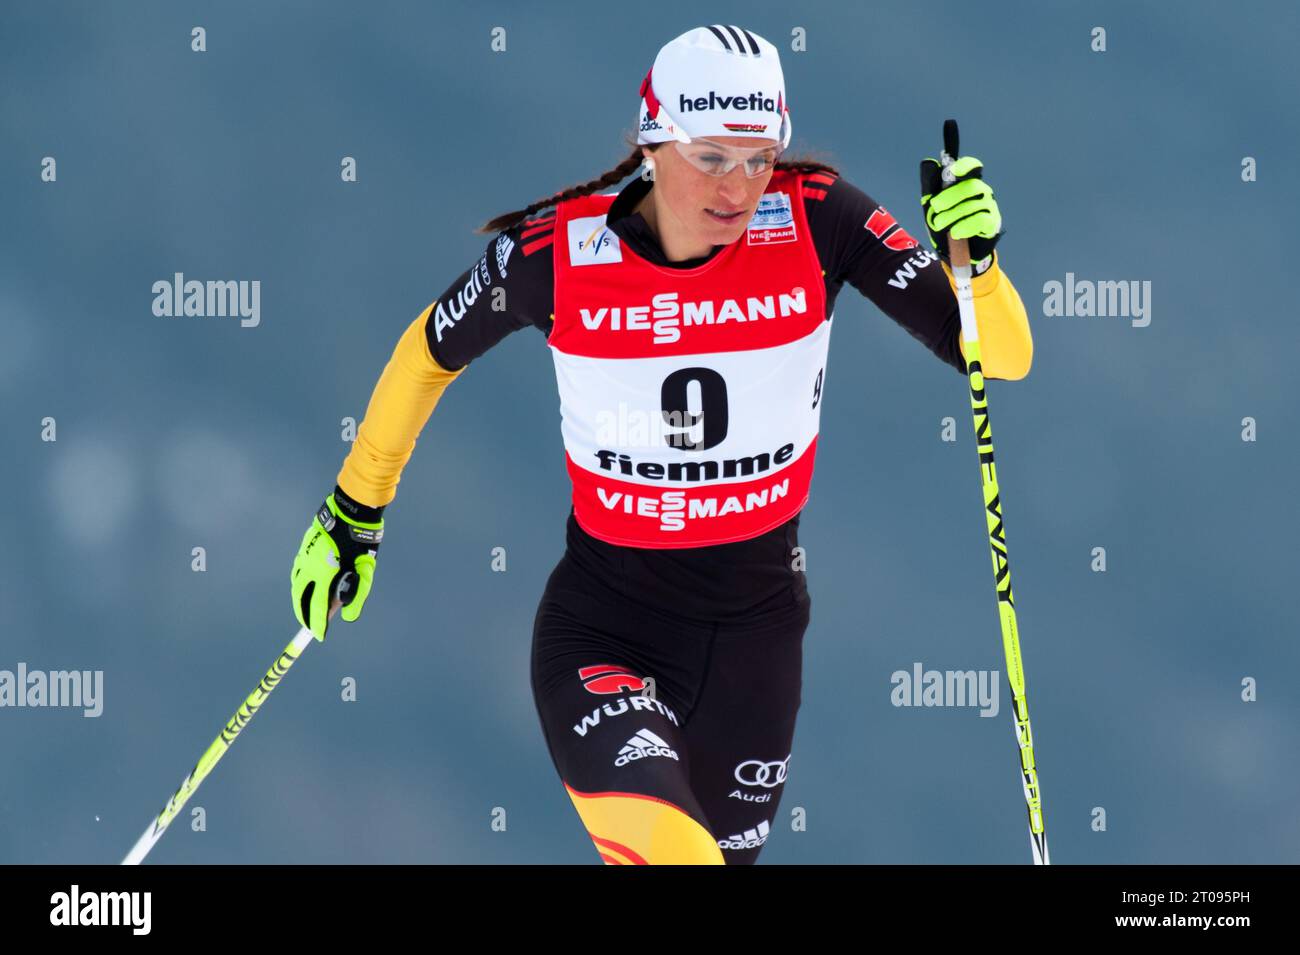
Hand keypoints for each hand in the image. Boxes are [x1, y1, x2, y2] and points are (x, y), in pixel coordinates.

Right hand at [290, 490, 382, 640]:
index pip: (316, 606)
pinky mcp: (304, 547)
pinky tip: (306, 586)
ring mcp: (304, 555)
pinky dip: (300, 583)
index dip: (317, 624)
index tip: (319, 636)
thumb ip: (358, 594)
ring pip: (296, 583)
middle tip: (308, 626)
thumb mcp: (365, 570)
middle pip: (299, 597)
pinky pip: (298, 571)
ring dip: (299, 598)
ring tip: (306, 609)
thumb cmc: (361, 542)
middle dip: (303, 614)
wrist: (350, 511)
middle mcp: (309, 565)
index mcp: (323, 572)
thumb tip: (348, 617)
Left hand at [918, 154, 1002, 273]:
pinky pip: (981, 220)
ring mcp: (988, 207)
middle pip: (970, 186)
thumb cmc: (946, 225)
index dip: (965, 166)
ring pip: (972, 205)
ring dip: (952, 215)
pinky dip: (965, 226)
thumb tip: (928, 162)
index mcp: (967, 184)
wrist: (954, 253)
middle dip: (950, 196)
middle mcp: (981, 192)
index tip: (953, 171)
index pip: (972, 168)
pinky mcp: (992, 223)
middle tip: (935, 207)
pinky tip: (955, 232)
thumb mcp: (932, 206)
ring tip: (940, 224)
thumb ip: (930, 186)